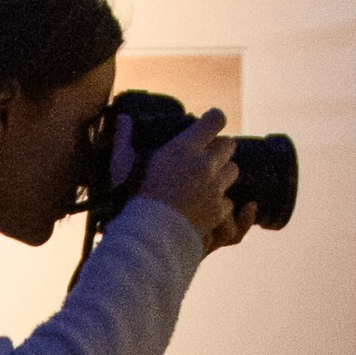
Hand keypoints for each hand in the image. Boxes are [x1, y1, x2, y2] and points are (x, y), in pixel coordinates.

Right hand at [133, 107, 249, 251]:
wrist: (148, 236)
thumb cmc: (131, 198)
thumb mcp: (122, 164)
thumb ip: (123, 138)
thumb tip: (122, 118)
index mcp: (185, 148)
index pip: (215, 120)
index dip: (215, 119)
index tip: (210, 122)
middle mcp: (205, 165)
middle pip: (229, 145)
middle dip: (220, 148)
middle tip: (206, 155)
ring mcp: (215, 188)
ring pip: (234, 171)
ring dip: (223, 173)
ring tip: (207, 180)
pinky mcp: (218, 210)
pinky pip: (229, 200)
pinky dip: (220, 202)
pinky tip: (207, 204)